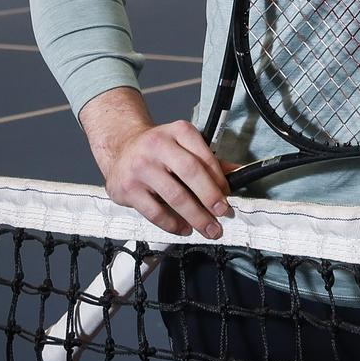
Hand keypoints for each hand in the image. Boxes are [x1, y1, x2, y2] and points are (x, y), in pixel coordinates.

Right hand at [80, 88, 232, 238]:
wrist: (120, 148)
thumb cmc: (158, 149)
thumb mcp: (183, 145)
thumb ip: (209, 160)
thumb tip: (239, 173)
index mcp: (178, 131)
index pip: (204, 157)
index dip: (219, 179)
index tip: (227, 196)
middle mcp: (158, 145)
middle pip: (191, 173)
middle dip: (210, 197)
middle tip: (222, 214)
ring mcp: (141, 167)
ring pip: (174, 196)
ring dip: (195, 216)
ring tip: (208, 228)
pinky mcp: (127, 188)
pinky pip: (155, 212)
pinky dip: (172, 224)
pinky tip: (183, 228)